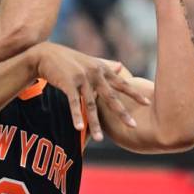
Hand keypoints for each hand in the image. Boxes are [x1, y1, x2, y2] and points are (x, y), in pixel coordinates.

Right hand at [30, 43, 149, 139]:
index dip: (134, 93)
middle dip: (121, 112)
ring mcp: (81, 78)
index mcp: (101, 69)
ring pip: (91, 105)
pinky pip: (74, 103)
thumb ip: (105, 64)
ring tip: (100, 139)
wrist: (46, 54)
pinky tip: (79, 128)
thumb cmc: (68, 59)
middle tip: (132, 126)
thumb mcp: (89, 61)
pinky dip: (76, 116)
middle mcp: (94, 73)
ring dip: (95, 123)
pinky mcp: (68, 83)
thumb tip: (121, 66)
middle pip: (110, 97)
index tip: (146, 102)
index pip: (121, 83)